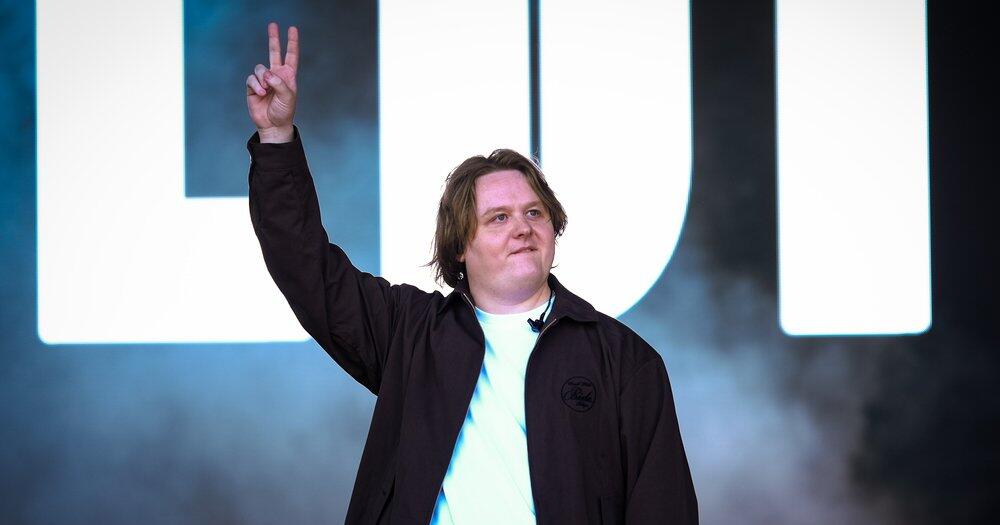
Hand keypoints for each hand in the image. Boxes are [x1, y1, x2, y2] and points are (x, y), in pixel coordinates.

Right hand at [246, 22, 298, 139]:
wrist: (273, 125)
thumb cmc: (284, 111)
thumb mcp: (288, 97)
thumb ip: (280, 84)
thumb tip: (267, 74)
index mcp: (288, 75)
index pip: (291, 55)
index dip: (292, 42)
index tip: (292, 29)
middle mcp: (276, 74)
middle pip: (274, 52)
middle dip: (274, 38)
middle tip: (273, 25)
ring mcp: (264, 80)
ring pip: (260, 68)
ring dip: (262, 78)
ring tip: (266, 90)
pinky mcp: (253, 86)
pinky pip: (252, 79)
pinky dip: (256, 85)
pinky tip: (260, 93)